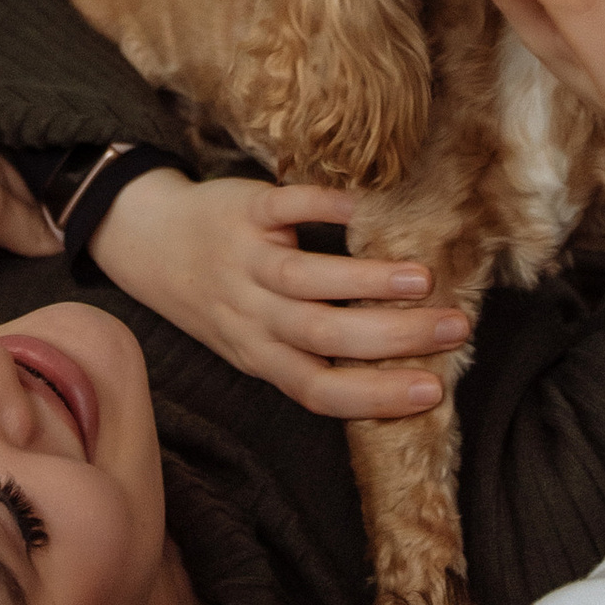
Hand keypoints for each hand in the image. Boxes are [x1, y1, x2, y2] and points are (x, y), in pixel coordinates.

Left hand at [87, 169, 467, 419]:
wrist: (150, 244)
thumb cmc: (219, 301)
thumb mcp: (254, 344)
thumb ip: (309, 356)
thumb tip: (400, 368)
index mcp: (260, 356)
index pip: (316, 390)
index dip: (374, 396)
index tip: (433, 392)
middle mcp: (252, 315)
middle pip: (321, 336)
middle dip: (392, 337)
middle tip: (454, 328)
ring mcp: (246, 262)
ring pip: (304, 280)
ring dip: (367, 281)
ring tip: (424, 280)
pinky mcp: (246, 211)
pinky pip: (285, 208)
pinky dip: (324, 208)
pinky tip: (366, 209)